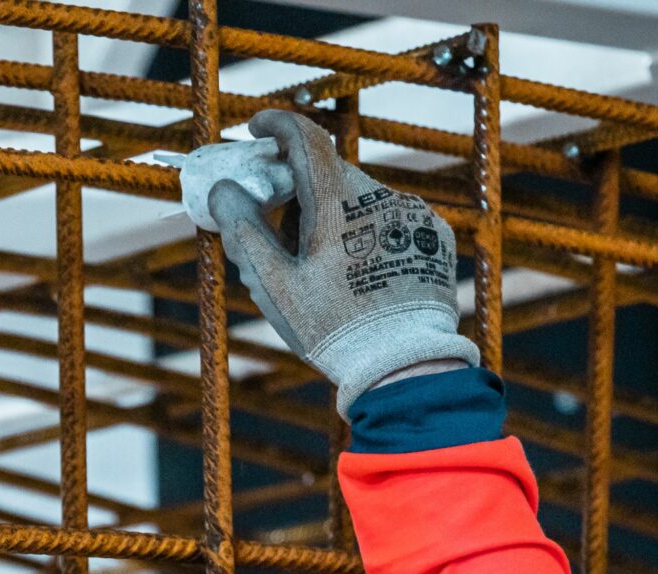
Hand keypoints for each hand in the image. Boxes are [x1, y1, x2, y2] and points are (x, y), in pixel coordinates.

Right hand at [199, 109, 477, 410]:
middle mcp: (380, 197)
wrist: (404, 365)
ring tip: (325, 268)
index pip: (305, 137)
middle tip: (280, 230)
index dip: (277, 124)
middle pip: (329, 173)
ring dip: (336, 214)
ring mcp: (412, 214)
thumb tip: (224, 191)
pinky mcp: (434, 235)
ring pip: (361, 197)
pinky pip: (391, 219)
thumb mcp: (275, 286)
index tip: (258, 127)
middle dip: (299, 190)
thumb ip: (244, 231)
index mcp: (338, 203)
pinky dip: (368, 232)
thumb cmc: (332, 329)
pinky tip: (361, 273)